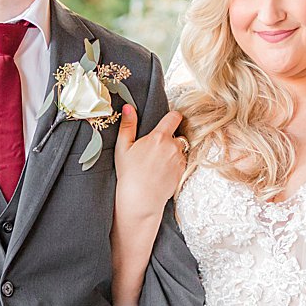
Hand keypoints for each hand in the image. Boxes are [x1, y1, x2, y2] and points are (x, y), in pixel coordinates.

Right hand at [114, 105, 185, 220]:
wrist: (140, 199)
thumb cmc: (129, 173)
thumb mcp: (123, 147)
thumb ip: (127, 125)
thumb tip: (128, 107)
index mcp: (159, 137)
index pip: (174, 117)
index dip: (172, 117)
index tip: (166, 122)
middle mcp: (173, 146)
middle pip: (177, 134)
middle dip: (169, 139)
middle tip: (155, 149)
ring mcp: (179, 159)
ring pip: (180, 149)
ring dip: (173, 152)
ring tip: (158, 162)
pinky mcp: (183, 171)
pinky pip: (182, 161)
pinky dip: (175, 163)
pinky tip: (162, 171)